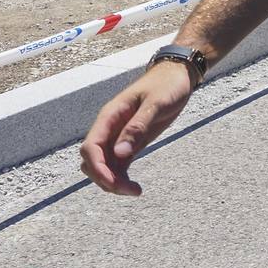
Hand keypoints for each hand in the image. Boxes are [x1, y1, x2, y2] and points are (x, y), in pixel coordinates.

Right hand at [80, 63, 193, 195]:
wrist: (176, 76)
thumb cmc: (166, 85)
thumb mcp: (156, 103)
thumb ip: (138, 126)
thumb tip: (119, 153)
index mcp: (110, 116)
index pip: (91, 147)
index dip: (97, 167)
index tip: (113, 182)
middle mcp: (109, 129)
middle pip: (93, 161)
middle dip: (105, 179)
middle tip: (129, 189)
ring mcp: (118, 137)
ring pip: (104, 167)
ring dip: (113, 182)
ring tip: (135, 191)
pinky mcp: (130, 143)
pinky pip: (118, 166)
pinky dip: (121, 178)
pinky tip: (135, 187)